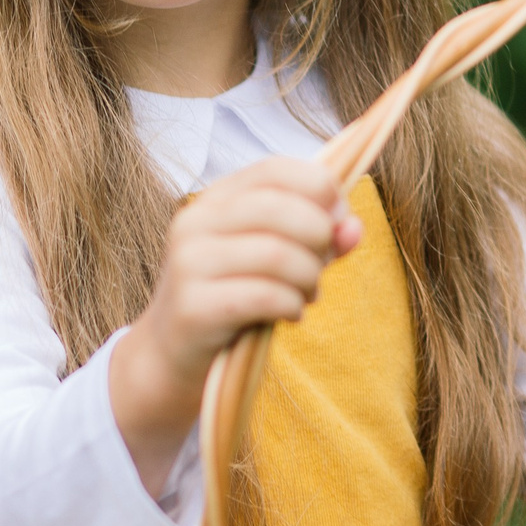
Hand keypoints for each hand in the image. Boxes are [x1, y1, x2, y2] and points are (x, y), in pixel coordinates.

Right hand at [110, 156, 362, 492]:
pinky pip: (265, 296)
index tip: (341, 217)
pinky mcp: (194, 307)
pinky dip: (293, 305)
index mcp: (215, 200)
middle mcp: (195, 222)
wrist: (171, 356)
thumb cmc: (231, 299)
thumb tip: (354, 227)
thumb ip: (317, 240)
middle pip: (279, 208)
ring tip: (306, 295)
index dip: (321, 187)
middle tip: (321, 267)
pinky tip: (290, 314)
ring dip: (309, 277)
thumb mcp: (274, 261)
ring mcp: (189, 264)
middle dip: (319, 237)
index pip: (274, 169)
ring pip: (277, 253)